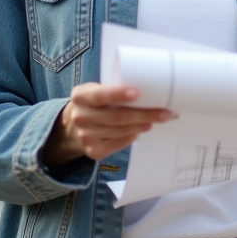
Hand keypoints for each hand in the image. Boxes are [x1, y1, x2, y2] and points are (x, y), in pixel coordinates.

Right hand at [43, 83, 172, 166]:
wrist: (72, 128)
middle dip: (144, 114)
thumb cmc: (93, 104)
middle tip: (164, 112)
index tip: (137, 93)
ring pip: (121, 131)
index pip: (100, 95)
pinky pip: (119, 143)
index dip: (119, 94)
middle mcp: (80, 116)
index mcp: (80, 96)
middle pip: (117, 116)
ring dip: (141, 126)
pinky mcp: (93, 150)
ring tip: (154, 120)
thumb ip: (112, 88)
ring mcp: (85, 135)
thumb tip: (148, 87)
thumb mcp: (94, 90)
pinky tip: (138, 131)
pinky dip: (131, 136)